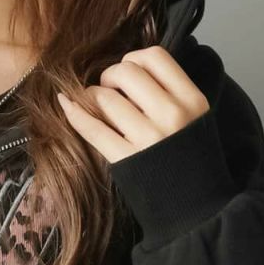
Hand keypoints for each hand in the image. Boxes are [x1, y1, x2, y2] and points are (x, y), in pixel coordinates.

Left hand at [55, 46, 209, 164]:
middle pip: (126, 71)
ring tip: (97, 105)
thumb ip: (170, 92)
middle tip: (110, 90)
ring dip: (92, 96)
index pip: (155, 56)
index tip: (129, 73)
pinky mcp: (125, 158)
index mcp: (191, 99)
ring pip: (105, 97)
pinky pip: (91, 127)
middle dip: (110, 76)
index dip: (134, 58)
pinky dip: (74, 113)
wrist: (196, 208)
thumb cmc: (191, 159)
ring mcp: (148, 137)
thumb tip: (128, 68)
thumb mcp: (195, 118)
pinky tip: (67, 105)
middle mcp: (171, 114)